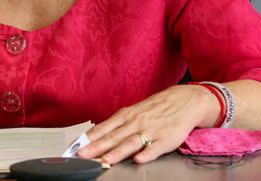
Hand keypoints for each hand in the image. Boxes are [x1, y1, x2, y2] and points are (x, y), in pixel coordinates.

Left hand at [77, 85, 216, 163]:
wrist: (184, 101)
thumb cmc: (155, 108)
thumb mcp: (133, 112)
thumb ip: (116, 125)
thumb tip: (95, 136)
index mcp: (126, 115)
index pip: (104, 128)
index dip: (89, 138)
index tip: (75, 147)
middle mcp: (136, 122)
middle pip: (114, 136)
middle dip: (97, 147)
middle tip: (82, 155)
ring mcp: (151, 130)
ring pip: (131, 142)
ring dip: (117, 152)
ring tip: (106, 160)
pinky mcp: (166, 139)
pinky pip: (155, 148)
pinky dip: (146, 153)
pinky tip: (139, 160)